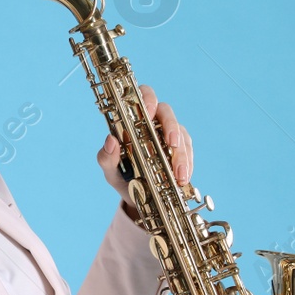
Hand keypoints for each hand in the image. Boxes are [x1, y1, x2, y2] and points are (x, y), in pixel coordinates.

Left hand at [96, 84, 193, 214]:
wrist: (137, 198)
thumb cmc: (122, 176)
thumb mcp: (111, 171)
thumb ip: (106, 158)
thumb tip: (110, 141)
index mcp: (133, 120)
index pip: (142, 96)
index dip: (147, 99)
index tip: (149, 112)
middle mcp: (153, 123)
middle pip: (166, 112)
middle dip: (170, 126)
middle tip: (171, 143)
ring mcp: (169, 135)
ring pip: (180, 134)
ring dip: (181, 154)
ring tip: (178, 174)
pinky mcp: (182, 150)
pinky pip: (188, 151)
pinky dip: (187, 164)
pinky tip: (183, 178)